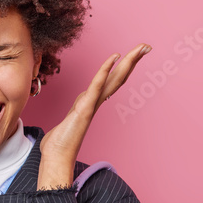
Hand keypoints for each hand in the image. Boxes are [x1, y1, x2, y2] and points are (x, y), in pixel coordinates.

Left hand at [37, 43, 151, 189]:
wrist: (56, 157)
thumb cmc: (61, 141)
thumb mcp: (71, 118)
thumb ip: (77, 111)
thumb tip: (78, 108)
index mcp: (93, 102)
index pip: (111, 81)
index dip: (123, 67)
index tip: (133, 53)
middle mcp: (96, 102)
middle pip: (118, 77)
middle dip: (132, 61)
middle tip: (147, 46)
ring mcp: (92, 106)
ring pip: (112, 79)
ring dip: (126, 62)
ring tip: (139, 48)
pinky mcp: (84, 109)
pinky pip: (96, 87)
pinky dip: (104, 72)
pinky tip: (113, 59)